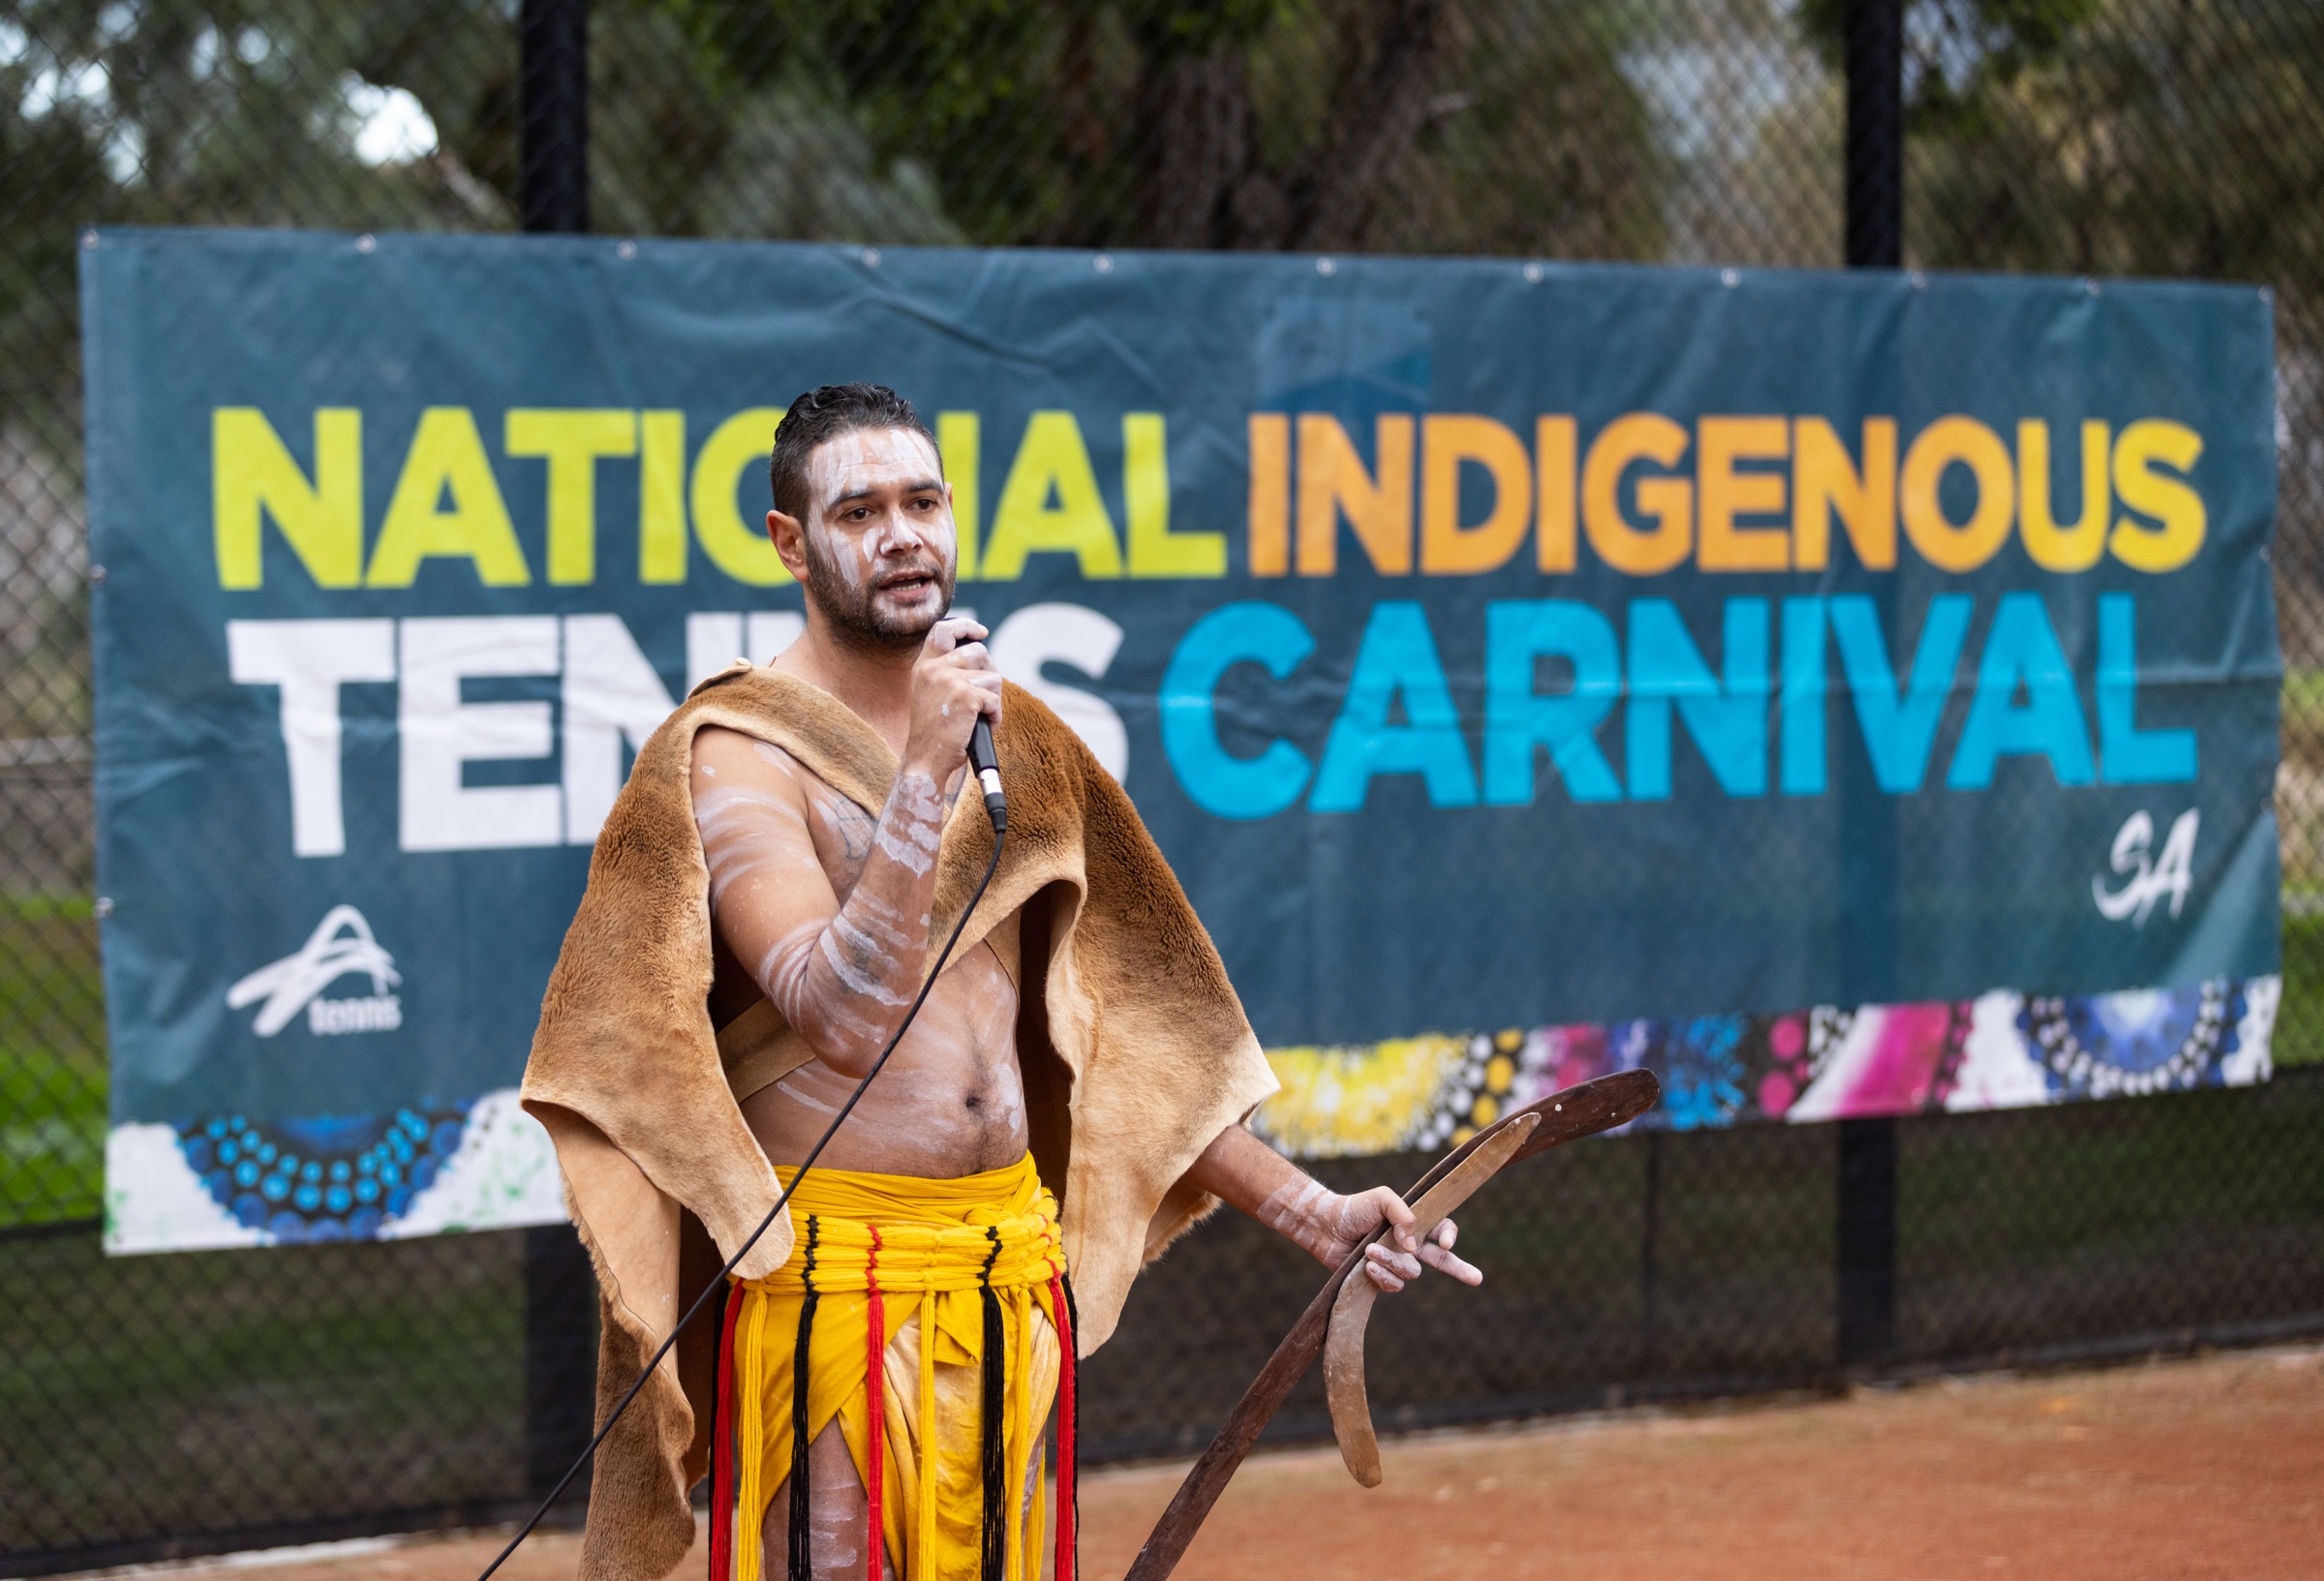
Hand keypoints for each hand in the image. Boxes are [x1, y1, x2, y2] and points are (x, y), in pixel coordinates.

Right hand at [901, 616, 1003, 777]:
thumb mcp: (933, 695)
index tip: (981, 632)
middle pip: (979, 652)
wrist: (926, 762)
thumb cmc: (935, 734)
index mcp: (923, 667)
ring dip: (992, 700)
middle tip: (982, 700)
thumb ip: (949, 673)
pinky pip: (995, 700)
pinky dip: (995, 717)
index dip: (966, 627)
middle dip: (989, 675)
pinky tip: (980, 728)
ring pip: (992, 678)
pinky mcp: (966, 696)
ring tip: (977, 719)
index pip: (943, 631)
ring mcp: (949, 680)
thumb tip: (982, 655)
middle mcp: (934, 669)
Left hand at [1312, 1186, 1482, 1293]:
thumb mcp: (1383, 1198)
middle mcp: (1409, 1244)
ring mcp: (1396, 1262)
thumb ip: (1404, 1214)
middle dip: (1461, 1269)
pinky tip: (1367, 1267)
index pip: (1442, 1227)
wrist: (1327, 1226)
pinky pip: (1394, 1285)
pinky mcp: (1382, 1278)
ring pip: (1411, 1271)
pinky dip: (1383, 1276)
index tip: (1446, 1242)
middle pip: (1443, 1260)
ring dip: (1391, 1261)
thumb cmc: (1355, 1208)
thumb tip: (1413, 1245)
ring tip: (1369, 1250)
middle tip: (1478, 1279)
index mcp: (1415, 1222)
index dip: (1450, 1235)